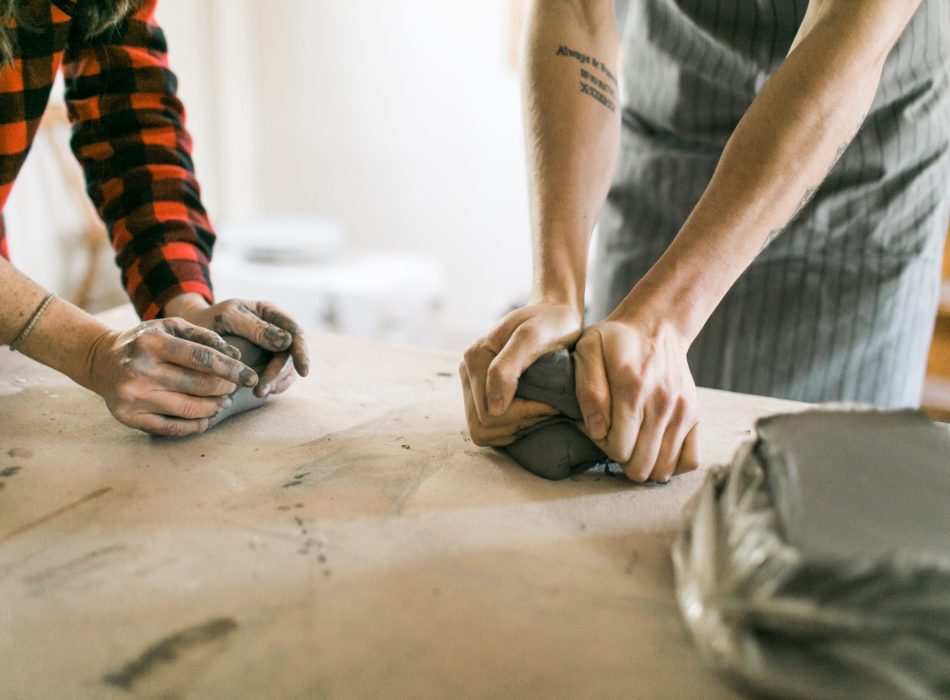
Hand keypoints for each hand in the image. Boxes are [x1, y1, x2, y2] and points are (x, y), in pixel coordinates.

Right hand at [87, 318, 257, 436]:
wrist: (100, 360)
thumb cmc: (145, 341)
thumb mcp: (171, 327)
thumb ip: (204, 336)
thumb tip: (235, 354)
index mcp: (151, 343)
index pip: (201, 358)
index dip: (231, 369)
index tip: (250, 376)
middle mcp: (139, 370)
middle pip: (198, 386)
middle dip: (224, 388)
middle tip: (233, 387)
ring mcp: (132, 397)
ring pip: (188, 409)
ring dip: (214, 407)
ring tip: (222, 401)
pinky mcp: (129, 417)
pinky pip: (172, 428)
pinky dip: (196, 425)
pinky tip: (207, 417)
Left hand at [166, 296, 309, 397]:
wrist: (186, 336)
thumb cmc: (205, 321)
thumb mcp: (228, 318)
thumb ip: (257, 328)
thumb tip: (288, 341)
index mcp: (269, 313)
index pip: (295, 331)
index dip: (301, 351)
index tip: (302, 372)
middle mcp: (274, 330)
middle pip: (291, 354)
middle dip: (280, 373)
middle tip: (262, 389)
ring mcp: (269, 349)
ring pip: (286, 369)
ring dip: (276, 383)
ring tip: (258, 393)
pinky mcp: (262, 365)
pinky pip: (276, 378)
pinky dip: (272, 386)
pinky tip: (259, 392)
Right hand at [460, 301, 581, 445]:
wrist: (557, 316)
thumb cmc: (550, 323)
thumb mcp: (531, 337)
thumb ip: (507, 368)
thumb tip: (493, 407)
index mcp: (474, 358)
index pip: (487, 412)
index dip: (522, 414)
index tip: (552, 404)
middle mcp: (469, 372)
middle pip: (482, 425)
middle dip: (518, 423)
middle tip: (548, 409)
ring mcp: (475, 385)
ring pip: (484, 430)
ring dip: (517, 427)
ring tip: (543, 410)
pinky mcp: (485, 394)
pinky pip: (491, 428)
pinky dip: (514, 426)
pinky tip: (534, 412)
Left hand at [573, 316, 699, 482]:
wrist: (656, 326)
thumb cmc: (615, 341)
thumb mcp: (588, 350)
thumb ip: (587, 390)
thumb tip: (596, 429)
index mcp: (632, 389)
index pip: (619, 449)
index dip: (603, 446)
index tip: (600, 429)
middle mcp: (662, 403)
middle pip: (641, 465)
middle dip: (622, 459)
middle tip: (615, 438)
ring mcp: (682, 411)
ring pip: (664, 469)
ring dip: (645, 464)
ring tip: (634, 443)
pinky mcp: (695, 415)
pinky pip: (690, 460)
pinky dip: (672, 463)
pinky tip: (656, 448)